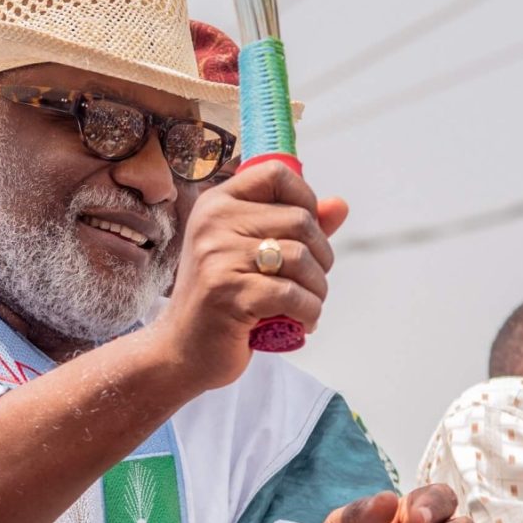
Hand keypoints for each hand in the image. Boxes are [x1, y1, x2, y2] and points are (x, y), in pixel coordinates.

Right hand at [155, 161, 348, 389]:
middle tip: (311, 283)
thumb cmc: (221, 300)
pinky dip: (309, 312)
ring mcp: (217, 257)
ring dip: (318, 289)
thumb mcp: (252, 254)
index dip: (306, 197)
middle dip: (322, 258)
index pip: (275, 173)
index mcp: (216, 204)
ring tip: (307, 305)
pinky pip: (292, 294)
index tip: (307, 233)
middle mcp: (212, 223)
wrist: (181, 350)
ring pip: (301, 258)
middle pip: (300, 220)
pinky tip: (301, 322)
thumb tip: (340, 205)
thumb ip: (294, 227)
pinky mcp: (227, 293)